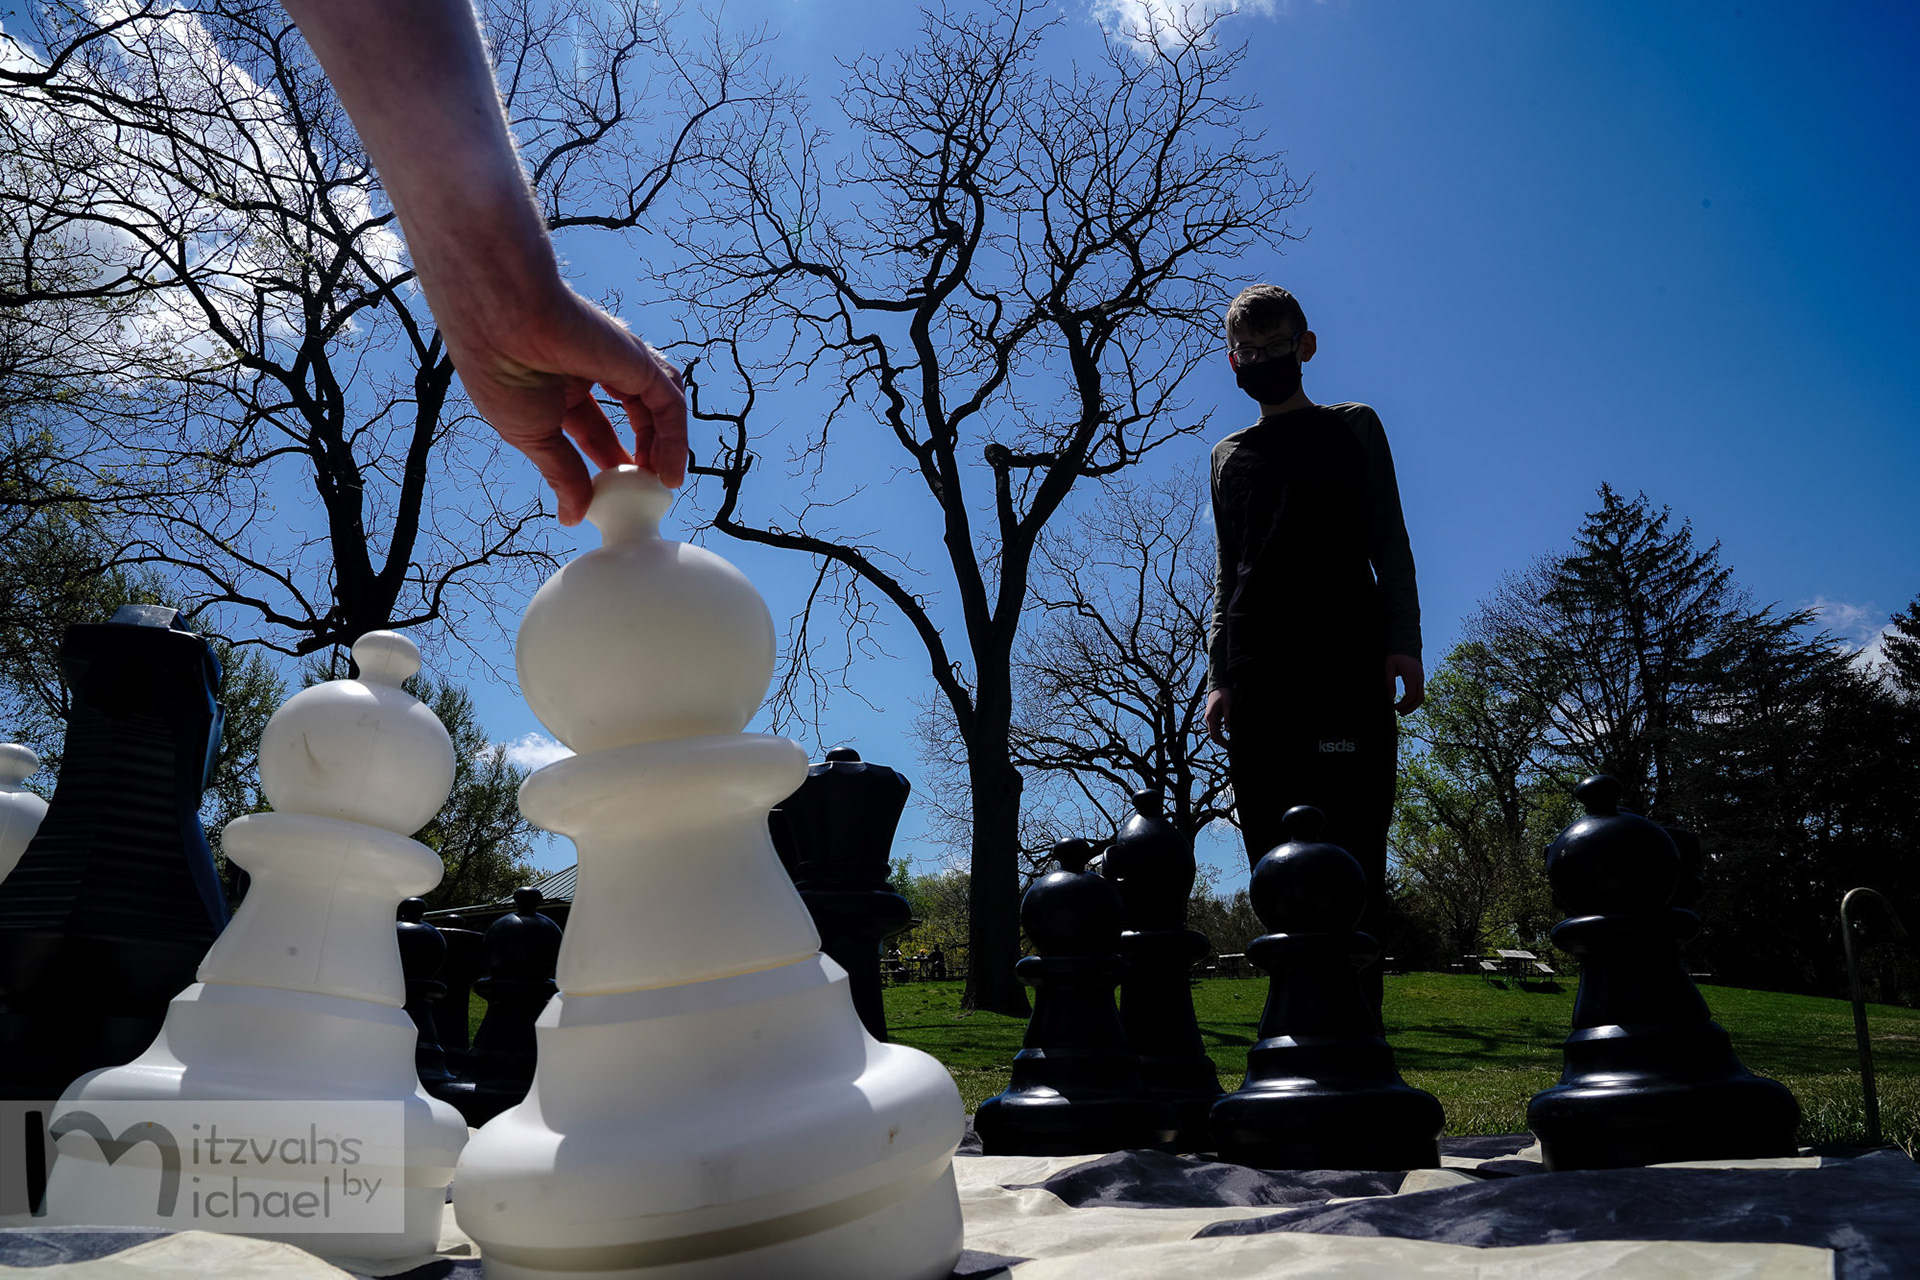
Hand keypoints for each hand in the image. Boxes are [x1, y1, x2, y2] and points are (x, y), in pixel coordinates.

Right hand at [444, 287, 687, 525]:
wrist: (501, 323)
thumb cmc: (502, 373)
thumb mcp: (534, 437)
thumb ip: (562, 475)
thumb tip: (571, 517)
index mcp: (558, 384)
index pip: (594, 429)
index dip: (608, 460)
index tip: (614, 493)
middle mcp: (591, 370)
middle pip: (635, 415)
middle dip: (644, 453)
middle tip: (648, 488)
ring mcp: (617, 363)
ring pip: (657, 407)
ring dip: (664, 447)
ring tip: (663, 482)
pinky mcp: (638, 361)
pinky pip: (668, 403)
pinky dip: (675, 438)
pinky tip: (670, 471)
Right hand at [1205, 687, 1231, 746]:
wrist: (1219, 686)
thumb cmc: (1223, 694)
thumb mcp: (1228, 706)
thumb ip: (1227, 719)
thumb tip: (1228, 730)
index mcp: (1210, 717)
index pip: (1214, 735)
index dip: (1221, 742)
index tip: (1229, 747)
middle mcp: (1209, 719)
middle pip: (1213, 735)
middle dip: (1221, 742)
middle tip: (1230, 747)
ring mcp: (1211, 718)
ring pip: (1215, 732)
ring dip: (1222, 738)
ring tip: (1230, 742)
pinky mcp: (1215, 717)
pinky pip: (1217, 727)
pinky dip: (1222, 732)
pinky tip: (1229, 734)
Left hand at [1386, 654, 1424, 714]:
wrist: (1405, 646)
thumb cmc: (1395, 656)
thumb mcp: (1388, 667)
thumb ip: (1388, 682)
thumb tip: (1391, 697)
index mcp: (1411, 675)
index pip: (1410, 695)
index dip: (1403, 704)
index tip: (1394, 707)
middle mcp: (1419, 678)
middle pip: (1419, 699)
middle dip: (1410, 708)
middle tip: (1399, 713)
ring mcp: (1421, 678)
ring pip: (1421, 697)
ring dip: (1413, 706)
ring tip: (1402, 711)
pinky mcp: (1420, 679)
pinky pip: (1420, 693)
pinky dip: (1414, 700)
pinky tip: (1405, 703)